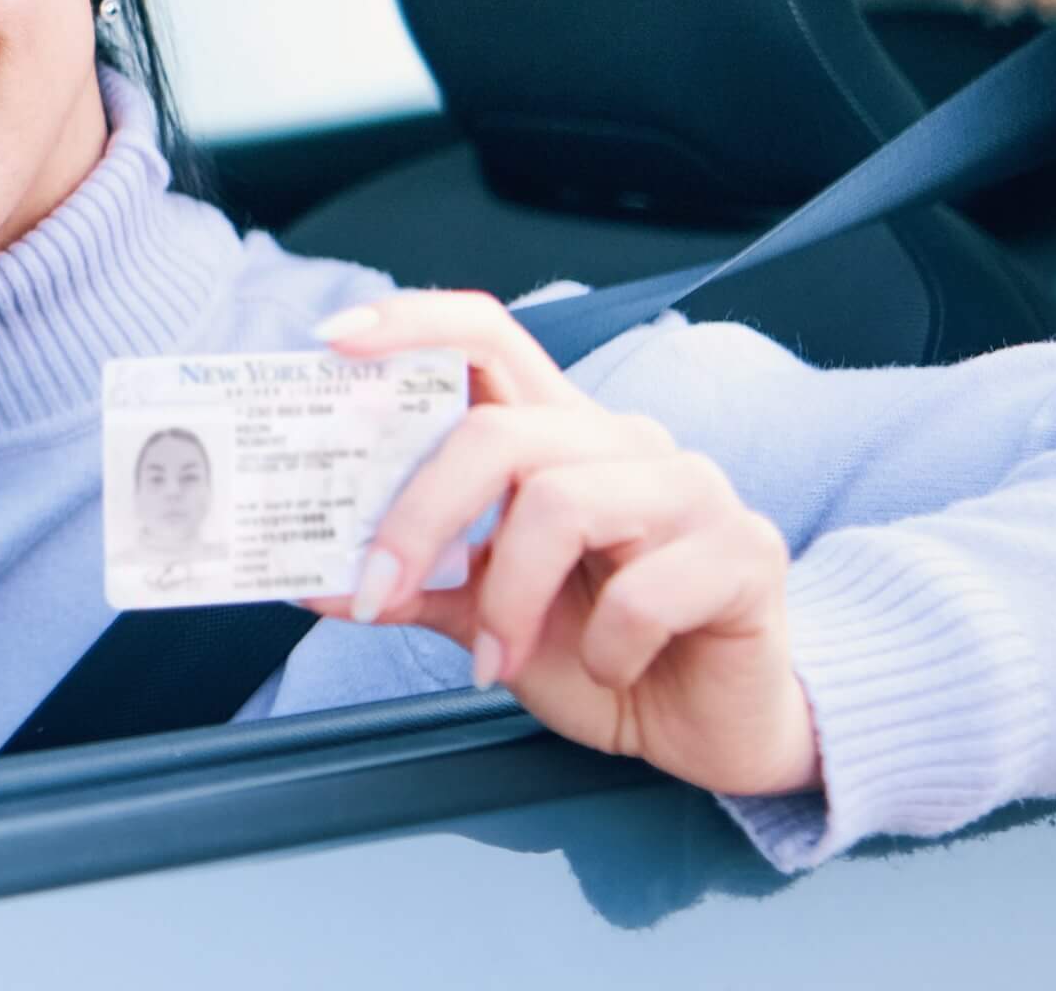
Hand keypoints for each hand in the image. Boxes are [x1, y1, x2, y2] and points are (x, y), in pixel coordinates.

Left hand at [303, 291, 820, 796]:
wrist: (708, 730)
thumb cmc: (599, 651)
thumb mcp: (485, 617)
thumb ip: (411, 584)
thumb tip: (307, 573)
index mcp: (559, 436)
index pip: (488, 336)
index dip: (412, 324)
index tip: (333, 343)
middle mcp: (625, 442)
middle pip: (500, 433)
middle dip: (418, 516)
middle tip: (374, 591)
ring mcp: (692, 490)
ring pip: (563, 505)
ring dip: (507, 601)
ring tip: (499, 659)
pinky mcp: (747, 554)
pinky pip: (645, 593)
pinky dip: (605, 651)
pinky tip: (611, 671)